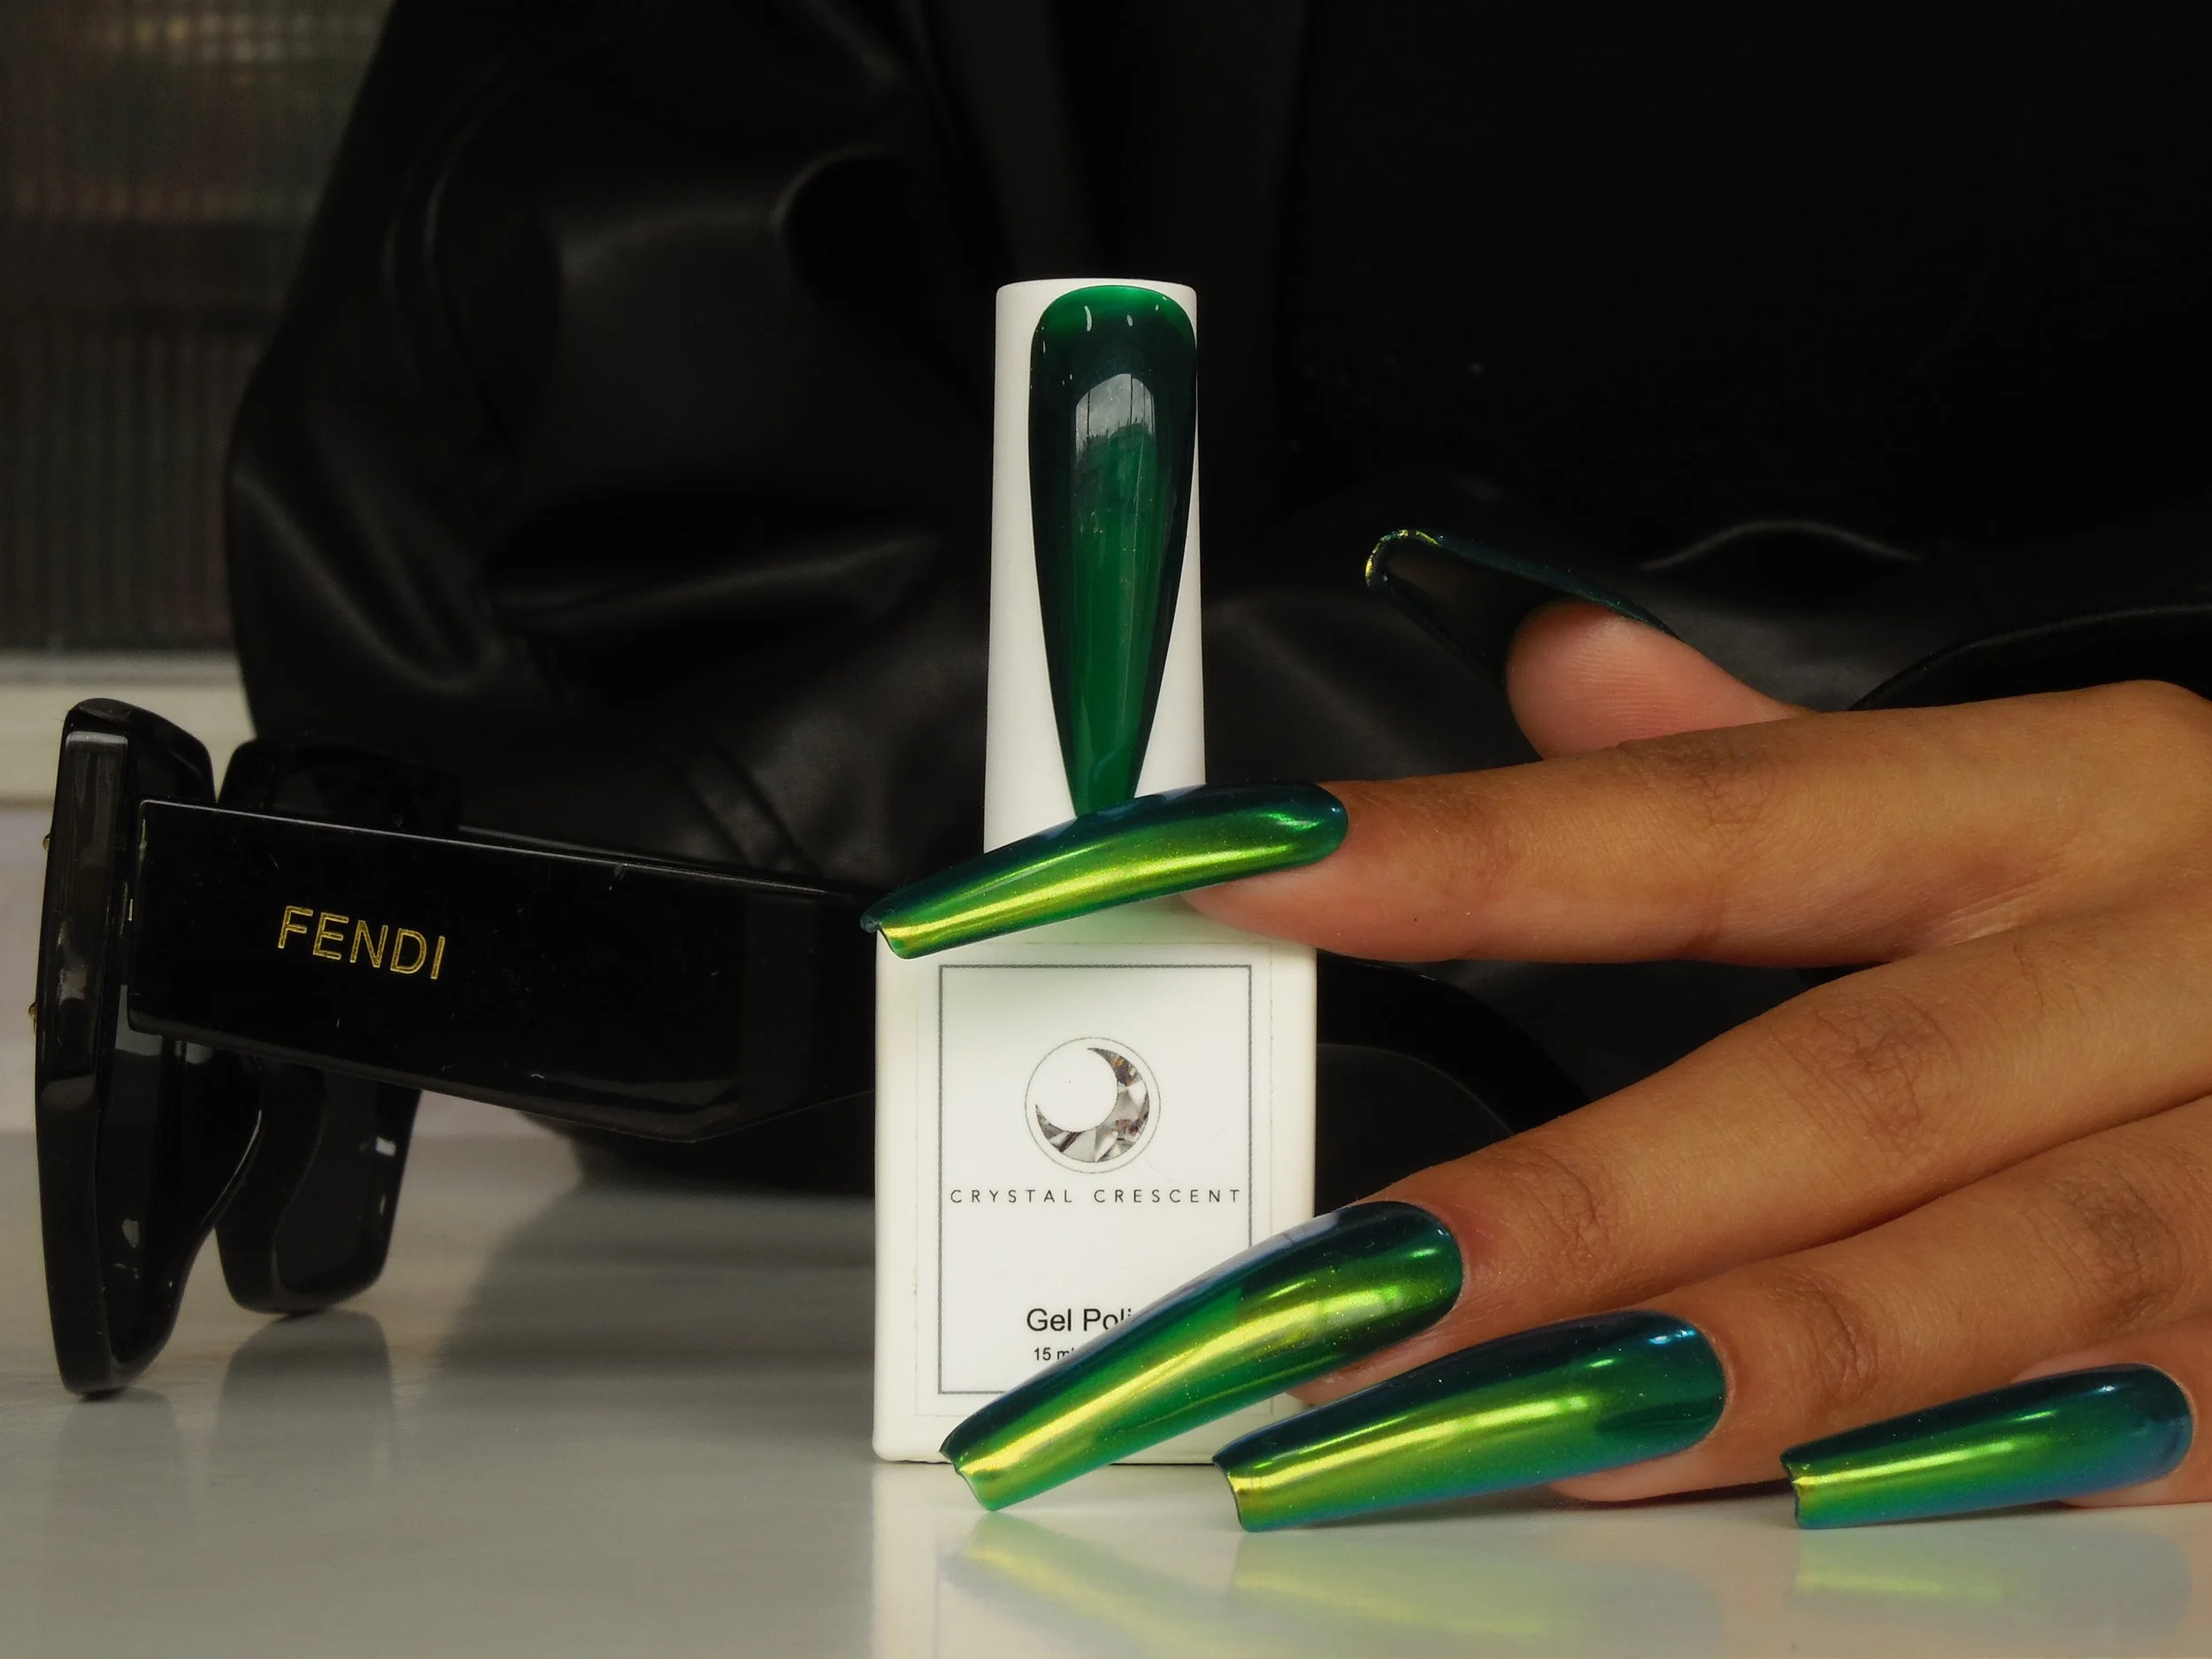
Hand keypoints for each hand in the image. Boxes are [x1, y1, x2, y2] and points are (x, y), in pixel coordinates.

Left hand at [1189, 602, 2211, 1512]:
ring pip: (2006, 1291)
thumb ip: (1781, 754)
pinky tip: (1825, 1524)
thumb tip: (1556, 663)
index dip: (1465, 848)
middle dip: (1579, 1205)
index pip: (1708, 823)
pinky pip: (2162, 1428)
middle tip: (1329, 1292)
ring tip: (1508, 1428)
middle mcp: (2179, 974)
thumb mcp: (2051, 783)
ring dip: (1754, 1374)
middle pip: (1843, 1092)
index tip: (1231, 871)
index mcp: (2069, 804)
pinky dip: (1992, 1483)